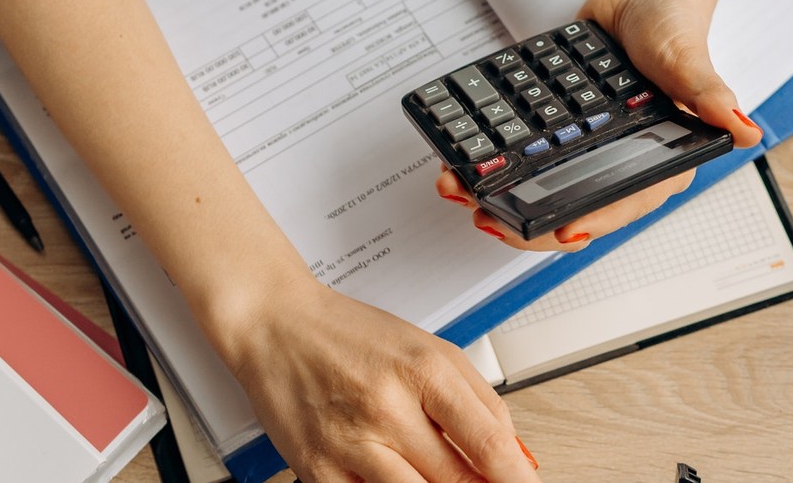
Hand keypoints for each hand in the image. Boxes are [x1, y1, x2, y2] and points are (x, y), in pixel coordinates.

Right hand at [226, 279, 541, 481]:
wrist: (276, 325)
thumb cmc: (350, 334)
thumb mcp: (428, 347)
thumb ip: (478, 399)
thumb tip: (514, 453)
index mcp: (424, 370)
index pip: (488, 443)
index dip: (517, 478)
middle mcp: (388, 407)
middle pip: (456, 480)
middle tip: (479, 479)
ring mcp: (350, 442)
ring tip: (435, 474)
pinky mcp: (318, 469)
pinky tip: (393, 473)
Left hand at [436, 0, 765, 251]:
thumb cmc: (672, 28)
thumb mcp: (688, 57)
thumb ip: (710, 94)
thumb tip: (746, 129)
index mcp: (660, 162)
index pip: (624, 204)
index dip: (593, 222)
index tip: (561, 233)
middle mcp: (620, 166)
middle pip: (572, 209)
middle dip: (527, 220)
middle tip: (488, 217)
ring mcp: (585, 153)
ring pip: (541, 190)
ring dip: (499, 197)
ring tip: (459, 191)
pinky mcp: (557, 135)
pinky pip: (524, 159)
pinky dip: (493, 165)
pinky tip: (461, 164)